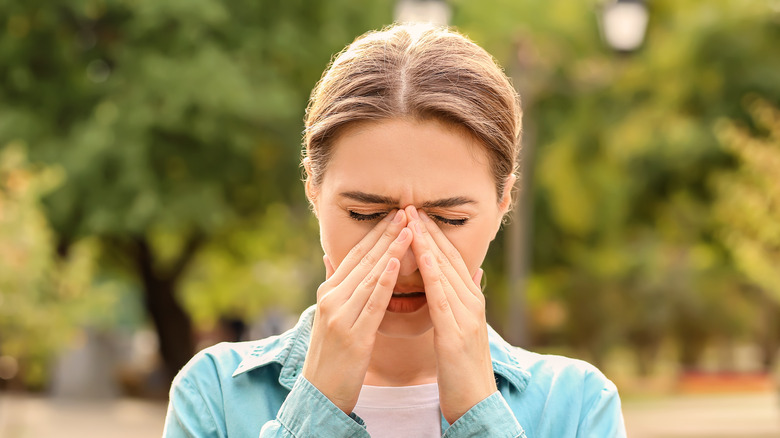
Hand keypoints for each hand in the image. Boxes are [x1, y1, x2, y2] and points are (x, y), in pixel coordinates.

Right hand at [301, 209, 410, 414]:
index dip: (376, 233)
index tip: (395, 214)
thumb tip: (329, 257)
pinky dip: (384, 281)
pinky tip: (396, 263)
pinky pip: (372, 303)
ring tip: (410, 229)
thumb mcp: (328, 316)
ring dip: (392, 250)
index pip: (355, 255)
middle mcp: (331, 298)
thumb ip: (333, 285)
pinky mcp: (353, 335)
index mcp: (328, 292)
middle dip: (387, 234)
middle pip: (364, 260)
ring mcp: (340, 316)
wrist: (320, 394)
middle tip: (407, 211)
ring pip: (371, 276)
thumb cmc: (330, 355)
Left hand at [405, 205, 496, 423]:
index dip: (433, 234)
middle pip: (449, 257)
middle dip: (428, 230)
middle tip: (410, 204)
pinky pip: (442, 297)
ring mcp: (467, 316)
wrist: (475, 402)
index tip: (415, 213)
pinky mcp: (457, 333)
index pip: (450, 258)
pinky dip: (433, 274)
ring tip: (411, 220)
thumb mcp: (463, 328)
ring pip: (446, 271)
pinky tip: (422, 257)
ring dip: (428, 243)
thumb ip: (464, 298)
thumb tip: (471, 272)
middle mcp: (472, 302)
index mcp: (470, 300)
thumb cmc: (462, 368)